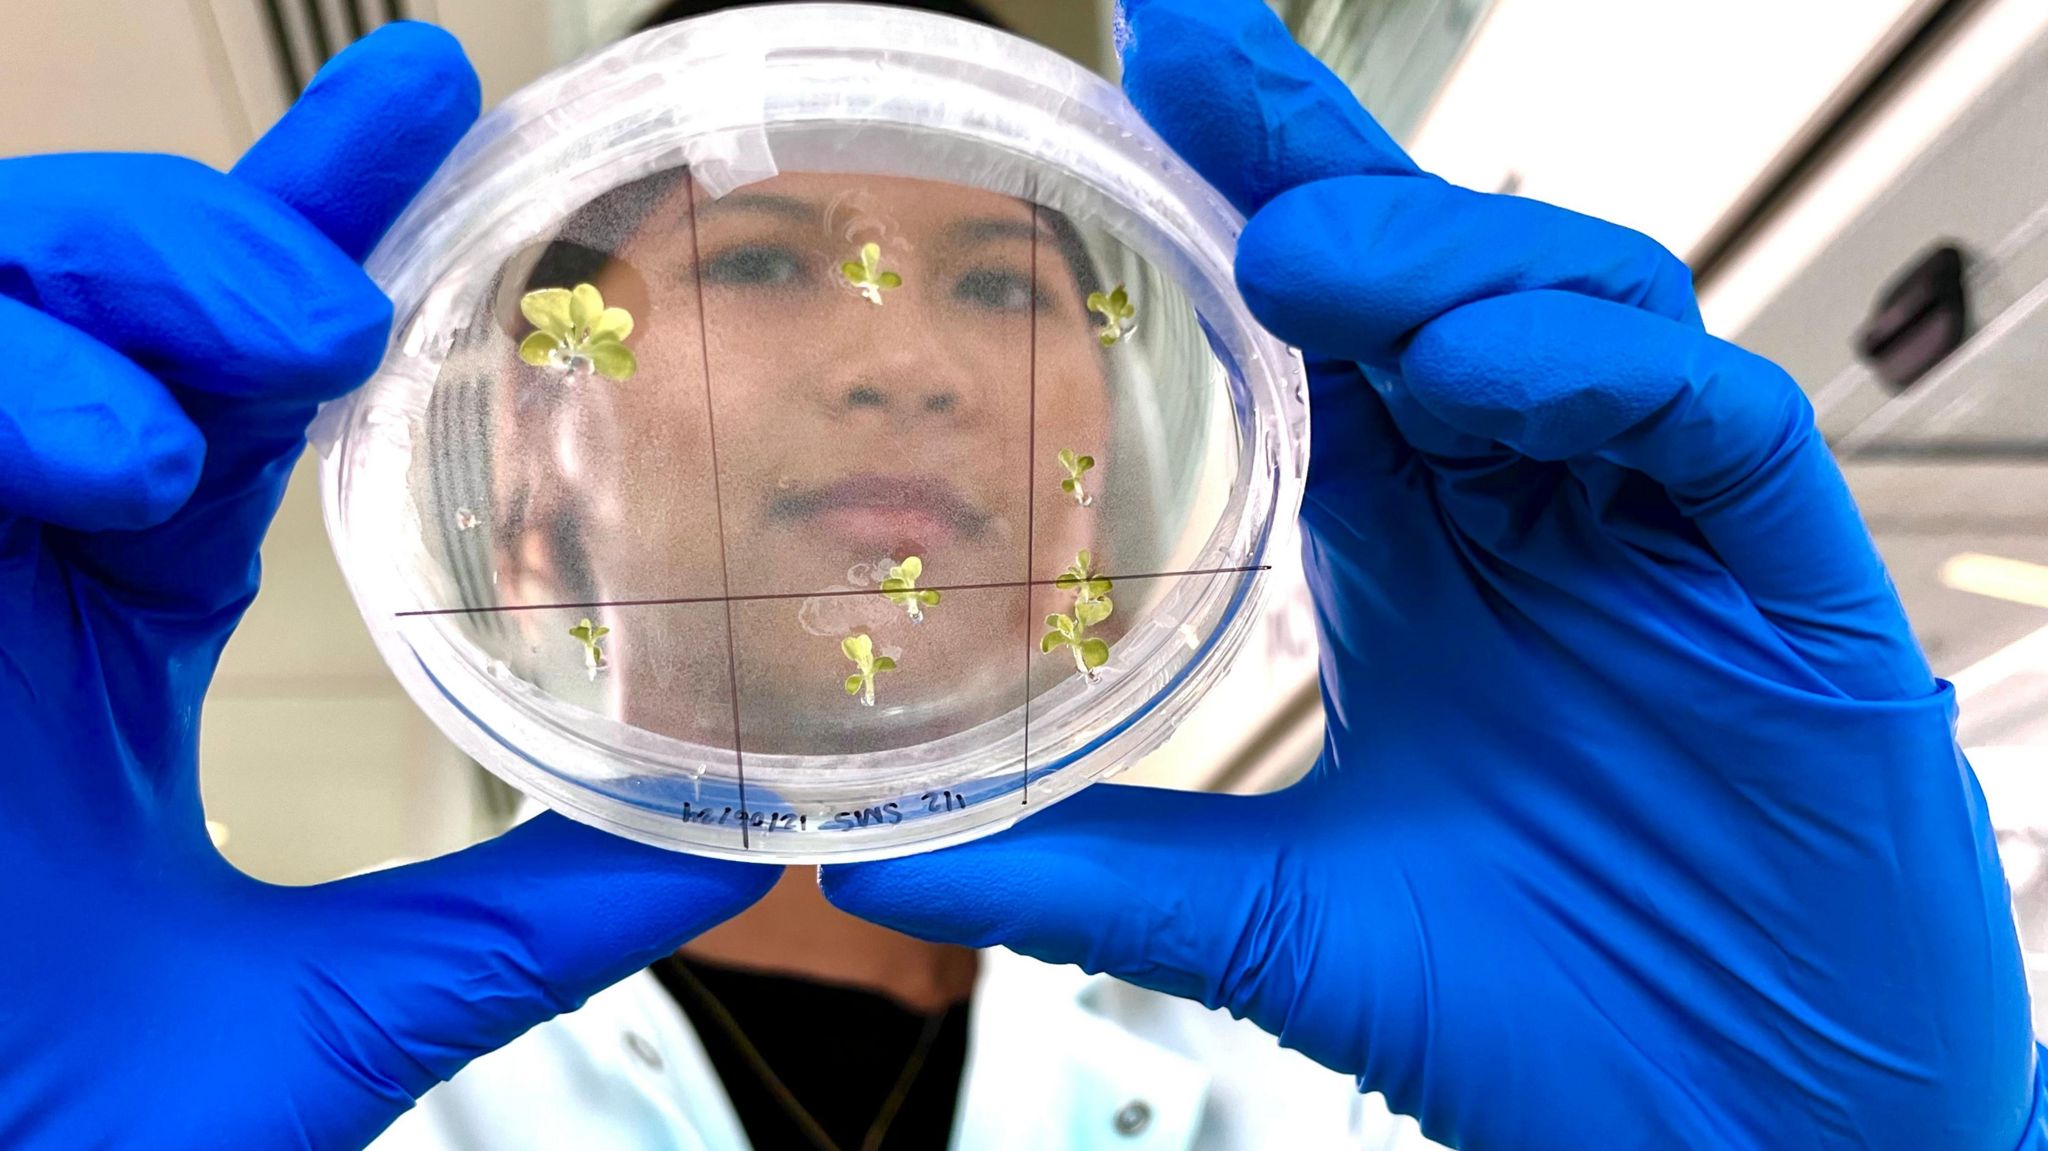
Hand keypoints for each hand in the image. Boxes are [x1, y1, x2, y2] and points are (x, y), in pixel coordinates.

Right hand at [0, 26, 771, 1149]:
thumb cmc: (72, 1130)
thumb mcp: (346, 1003)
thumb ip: (528, 916)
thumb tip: (733, 847)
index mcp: (111, 615)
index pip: (232, 376)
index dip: (316, 224)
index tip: (435, 101)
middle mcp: (6, 554)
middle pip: (103, 288)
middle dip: (227, 236)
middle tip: (359, 290)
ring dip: (131, 288)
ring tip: (287, 353)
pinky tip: (125, 463)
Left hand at [824, 2, 2043, 1146]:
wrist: (1727, 1150)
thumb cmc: (1532, 1018)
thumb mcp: (1270, 919)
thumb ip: (1089, 869)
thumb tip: (878, 862)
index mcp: (1422, 562)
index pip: (1329, 339)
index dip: (1243, 198)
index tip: (1135, 80)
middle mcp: (1539, 519)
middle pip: (1443, 276)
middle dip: (1324, 159)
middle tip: (1196, 61)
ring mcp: (1666, 539)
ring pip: (1579, 311)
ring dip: (1443, 262)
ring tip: (1308, 258)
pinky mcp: (1792, 584)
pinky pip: (1712, 423)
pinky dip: (1600, 380)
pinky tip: (1484, 388)